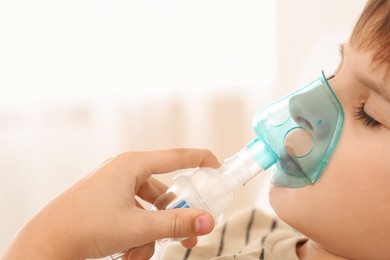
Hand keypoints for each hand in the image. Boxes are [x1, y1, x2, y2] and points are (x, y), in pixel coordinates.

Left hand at [3, 148, 219, 259]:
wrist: (46, 244)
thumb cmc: (86, 227)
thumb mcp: (137, 227)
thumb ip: (175, 224)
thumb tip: (207, 222)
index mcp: (132, 165)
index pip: (176, 156)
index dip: (201, 160)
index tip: (218, 167)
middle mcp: (124, 171)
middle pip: (164, 191)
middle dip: (174, 217)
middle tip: (189, 235)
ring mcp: (115, 187)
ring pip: (149, 209)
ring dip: (151, 233)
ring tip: (140, 253)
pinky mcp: (108, 202)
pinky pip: (134, 215)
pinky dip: (136, 235)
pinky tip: (127, 251)